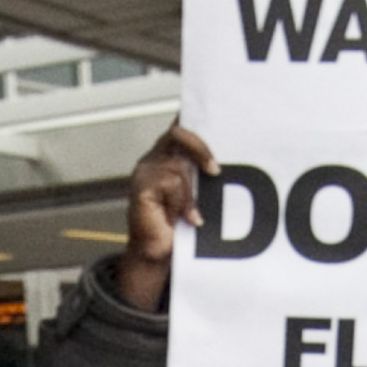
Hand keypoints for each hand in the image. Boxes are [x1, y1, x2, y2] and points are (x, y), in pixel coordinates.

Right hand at [110, 125, 215, 310]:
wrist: (157, 252)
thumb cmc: (175, 224)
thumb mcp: (195, 193)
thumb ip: (202, 173)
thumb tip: (226, 161)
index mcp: (166, 156)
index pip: (180, 129)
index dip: (191, 116)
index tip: (211, 113)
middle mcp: (153, 159)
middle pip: (178, 134)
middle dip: (201, 149)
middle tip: (216, 171)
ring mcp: (144, 172)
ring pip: (179, 167)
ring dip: (191, 194)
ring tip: (193, 215)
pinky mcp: (141, 187)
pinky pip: (171, 184)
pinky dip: (183, 203)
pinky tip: (187, 218)